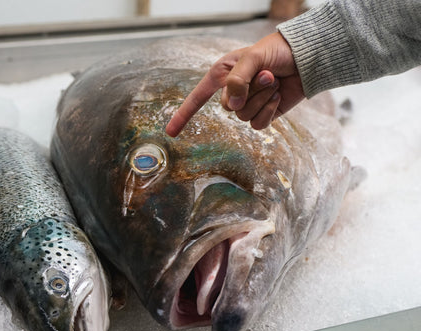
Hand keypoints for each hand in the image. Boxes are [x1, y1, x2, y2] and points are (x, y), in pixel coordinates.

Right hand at [166, 32, 304, 136]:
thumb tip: (232, 107)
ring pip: (244, 116)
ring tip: (274, 81)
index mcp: (222, 75)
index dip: (183, 115)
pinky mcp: (263, 115)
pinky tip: (278, 96)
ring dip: (262, 98)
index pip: (197, 98)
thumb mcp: (252, 58)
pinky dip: (269, 110)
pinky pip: (258, 124)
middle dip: (250, 91)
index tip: (170, 133)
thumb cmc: (276, 51)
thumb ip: (238, 80)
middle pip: (227, 107)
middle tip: (268, 75)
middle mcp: (232, 91)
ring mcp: (248, 105)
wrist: (306, 59)